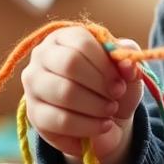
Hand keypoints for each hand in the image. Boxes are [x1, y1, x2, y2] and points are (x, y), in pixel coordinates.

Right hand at [21, 26, 142, 163]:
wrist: (104, 116)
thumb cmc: (112, 83)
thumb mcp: (126, 68)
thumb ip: (129, 60)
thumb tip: (128, 66)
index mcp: (65, 36)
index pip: (82, 43)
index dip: (105, 64)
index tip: (121, 82)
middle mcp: (42, 55)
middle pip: (70, 65)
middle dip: (100, 85)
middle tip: (116, 97)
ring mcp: (33, 84)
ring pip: (64, 93)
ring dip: (95, 106)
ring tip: (110, 112)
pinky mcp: (34, 114)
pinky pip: (60, 121)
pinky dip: (87, 126)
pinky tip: (102, 127)